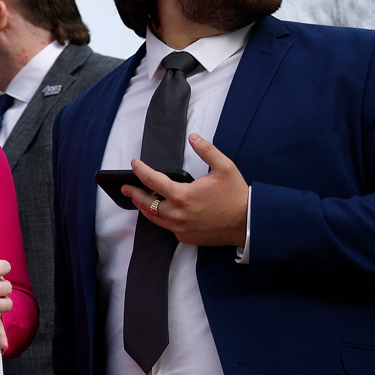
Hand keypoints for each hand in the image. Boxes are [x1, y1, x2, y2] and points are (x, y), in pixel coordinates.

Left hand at [124, 134, 248, 247]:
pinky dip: (160, 217)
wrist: (248, 223)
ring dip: (144, 207)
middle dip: (133, 193)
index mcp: (183, 195)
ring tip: (138, 198)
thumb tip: (193, 138)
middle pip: (146, 203)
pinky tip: (160, 211)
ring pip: (153, 217)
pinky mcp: (185, 237)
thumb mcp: (225, 167)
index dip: (140, 170)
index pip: (152, 180)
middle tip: (126, 186)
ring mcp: (180, 228)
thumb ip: (207, 150)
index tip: (134, 164)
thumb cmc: (236, 195)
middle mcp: (177, 214)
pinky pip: (166, 227)